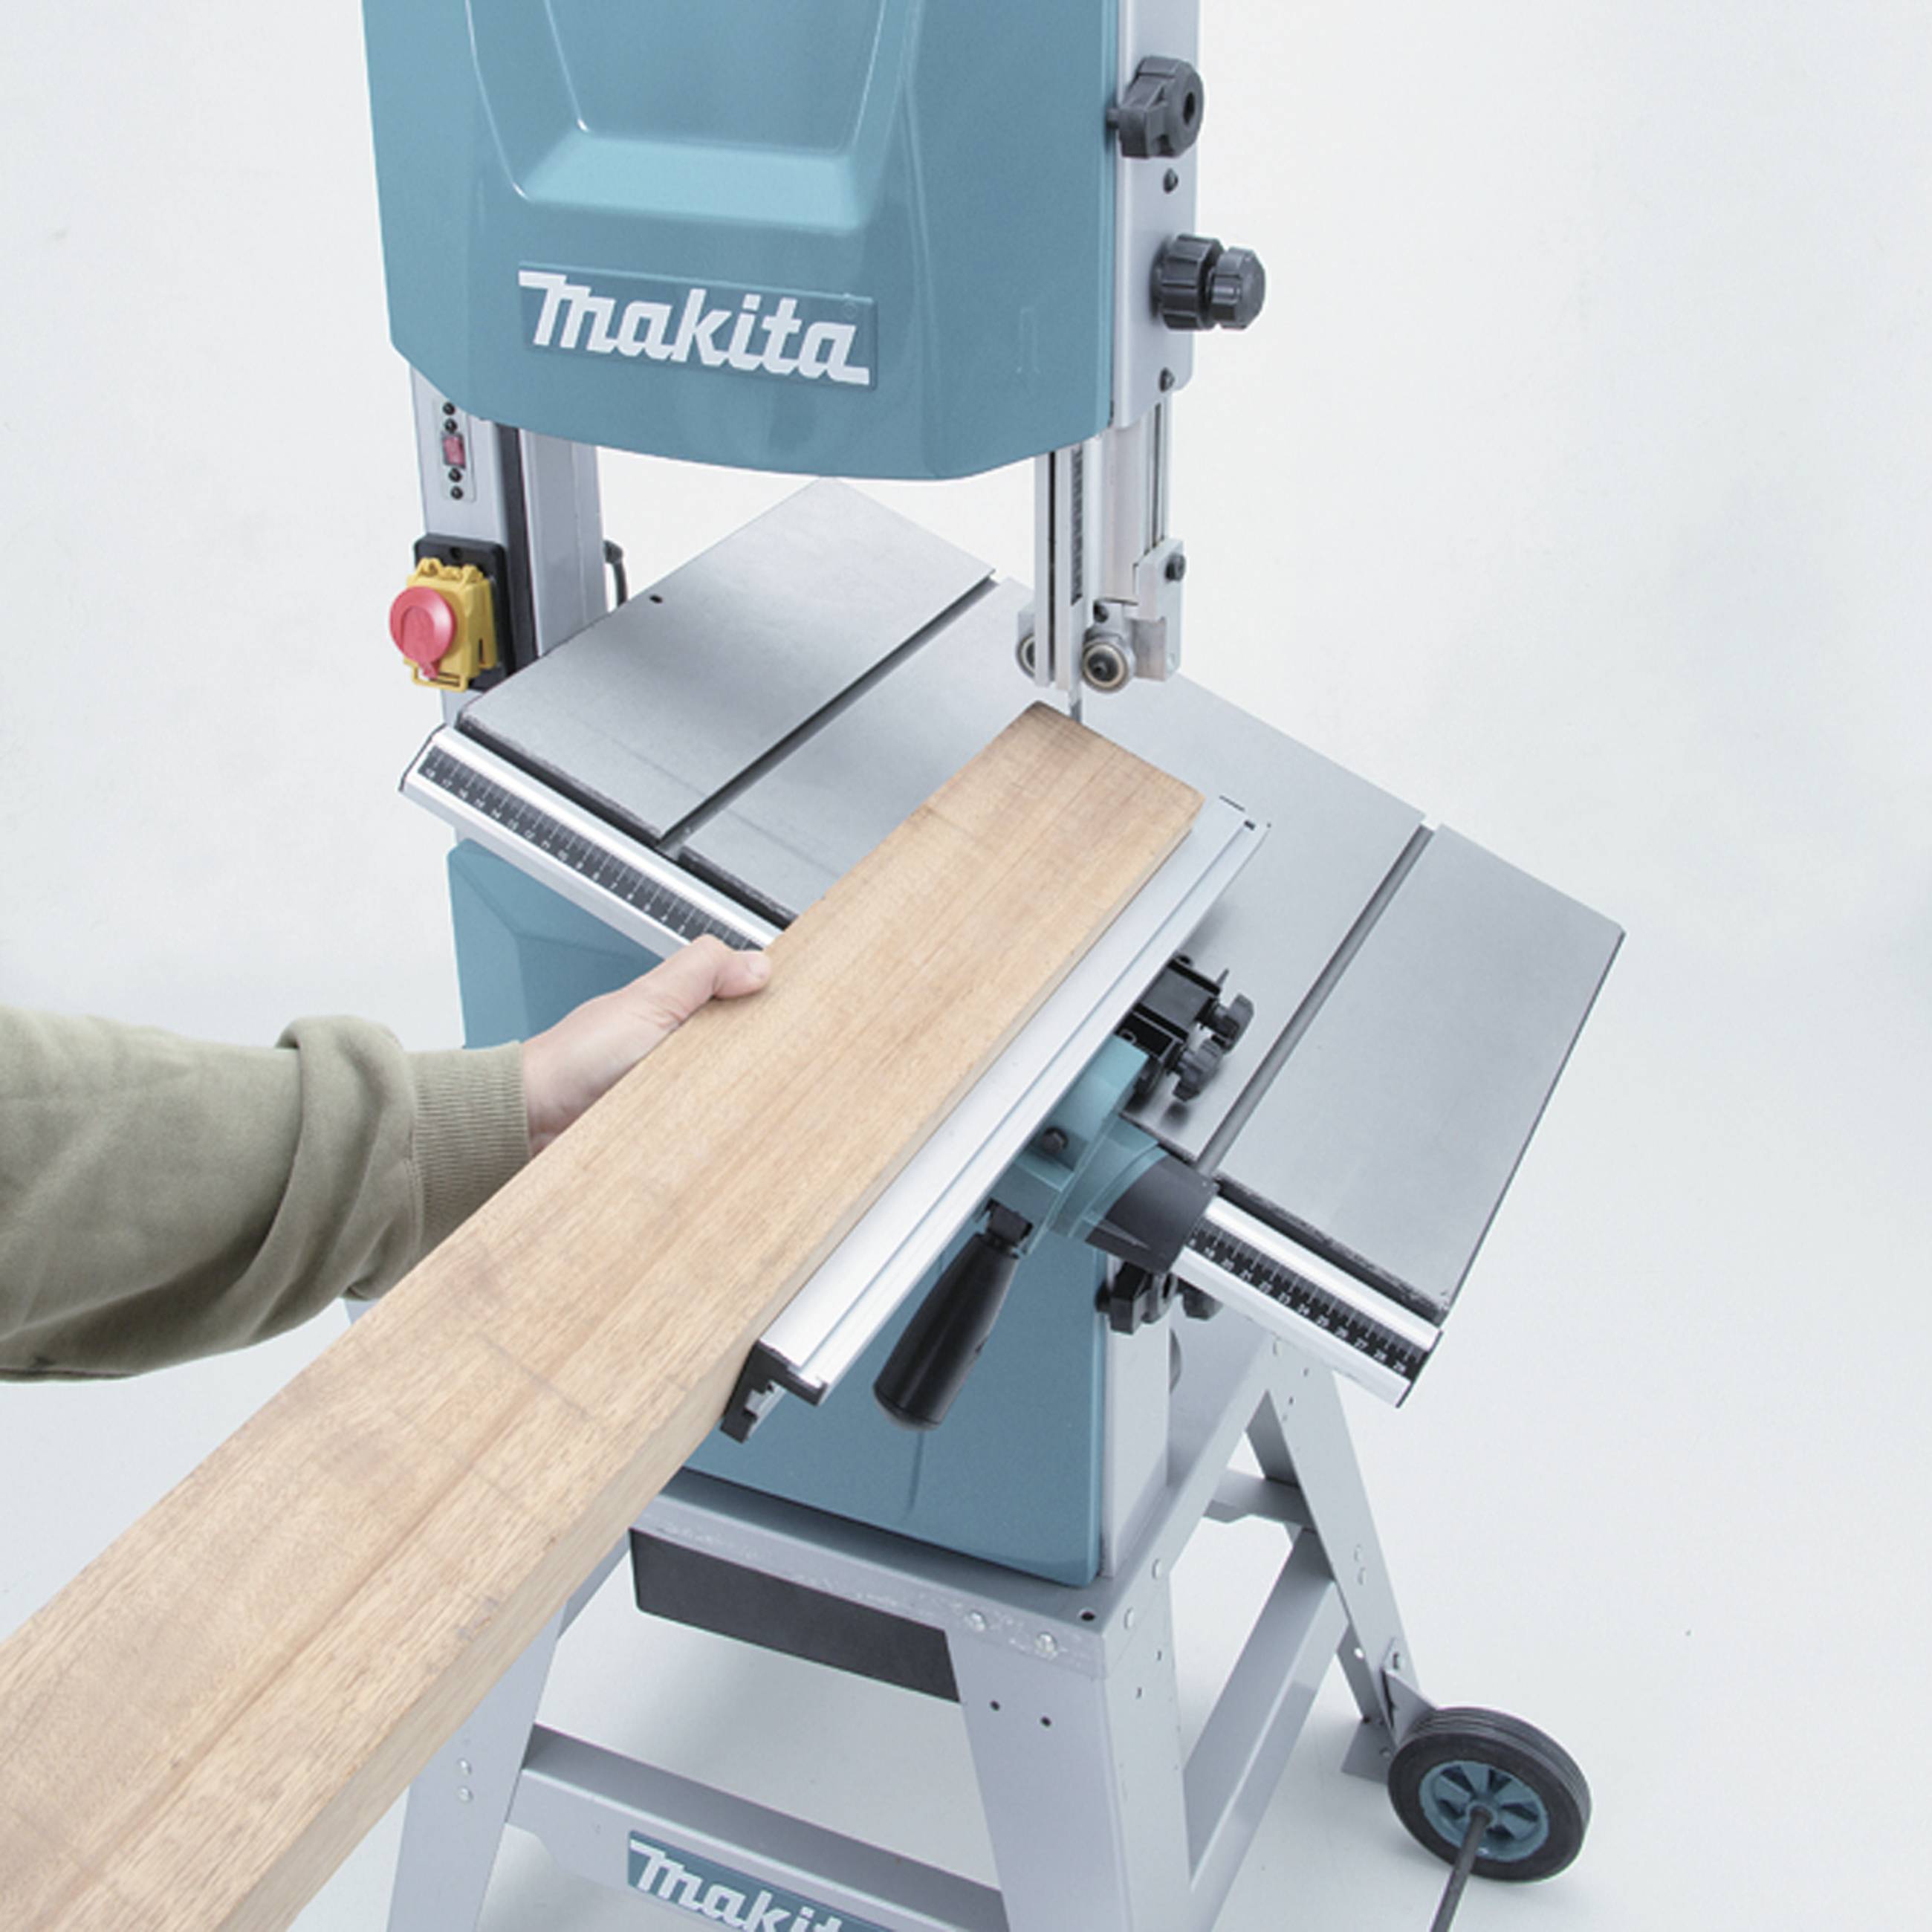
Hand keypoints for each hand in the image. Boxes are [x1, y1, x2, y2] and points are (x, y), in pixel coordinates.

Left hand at [521, 937, 769, 1153]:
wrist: (534, 1119)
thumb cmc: (574, 1061)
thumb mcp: (648, 1002)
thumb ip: (700, 973)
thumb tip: (758, 963)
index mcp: (676, 1009)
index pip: (739, 1000)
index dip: (766, 1006)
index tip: (794, 1018)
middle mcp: (677, 1048)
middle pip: (743, 1052)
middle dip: (759, 1062)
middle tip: (779, 1070)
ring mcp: (673, 1091)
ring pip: (728, 1095)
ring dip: (737, 1104)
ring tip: (756, 1108)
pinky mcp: (667, 1130)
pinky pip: (705, 1132)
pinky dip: (715, 1134)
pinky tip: (727, 1136)